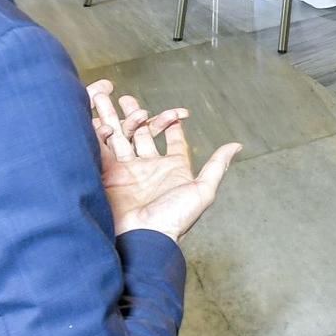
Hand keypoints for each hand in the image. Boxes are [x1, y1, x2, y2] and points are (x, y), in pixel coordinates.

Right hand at [87, 80, 241, 240]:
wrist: (143, 239)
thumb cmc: (175, 219)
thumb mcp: (203, 190)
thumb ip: (217, 166)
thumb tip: (237, 145)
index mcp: (173, 169)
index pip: (174, 141)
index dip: (173, 124)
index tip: (174, 111)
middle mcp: (149, 168)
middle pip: (141, 134)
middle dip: (134, 115)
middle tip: (125, 98)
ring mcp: (127, 172)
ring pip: (119, 137)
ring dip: (111, 117)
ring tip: (102, 96)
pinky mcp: (107, 177)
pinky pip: (103, 150)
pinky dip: (100, 133)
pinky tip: (97, 118)